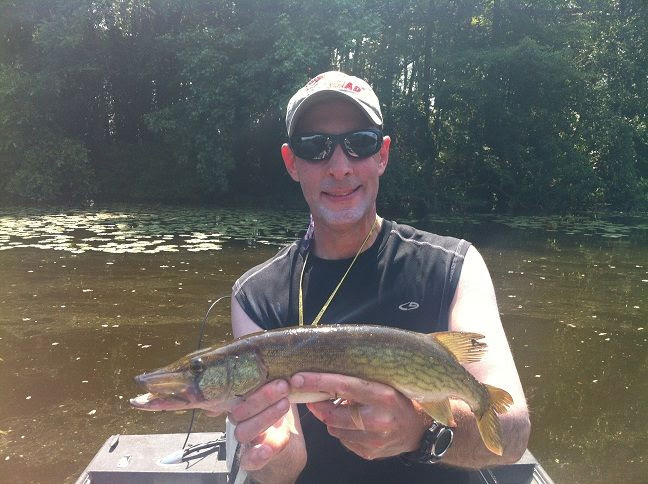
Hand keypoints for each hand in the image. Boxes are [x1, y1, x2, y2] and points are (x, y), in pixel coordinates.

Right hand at [228, 379, 304, 473]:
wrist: (288, 449)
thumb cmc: (281, 409)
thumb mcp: (278, 389)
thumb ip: (274, 371)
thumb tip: (275, 346)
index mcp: (242, 400)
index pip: (231, 392)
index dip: (236, 383)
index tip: (251, 370)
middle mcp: (240, 419)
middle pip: (240, 409)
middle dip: (262, 397)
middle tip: (283, 385)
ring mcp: (247, 439)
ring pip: (244, 430)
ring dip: (264, 417)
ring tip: (285, 404)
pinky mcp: (255, 457)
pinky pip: (249, 459)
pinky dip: (257, 455)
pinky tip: (268, 448)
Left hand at [291, 372, 428, 459]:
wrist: (419, 431)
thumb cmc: (398, 400)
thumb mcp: (383, 384)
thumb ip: (357, 383)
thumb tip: (323, 380)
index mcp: (383, 396)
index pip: (343, 386)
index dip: (317, 382)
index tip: (297, 378)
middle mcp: (378, 419)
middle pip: (332, 414)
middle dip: (317, 405)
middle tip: (310, 396)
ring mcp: (373, 440)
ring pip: (334, 428)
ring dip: (331, 419)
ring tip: (344, 410)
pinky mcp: (369, 453)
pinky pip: (343, 440)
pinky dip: (342, 431)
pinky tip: (355, 424)